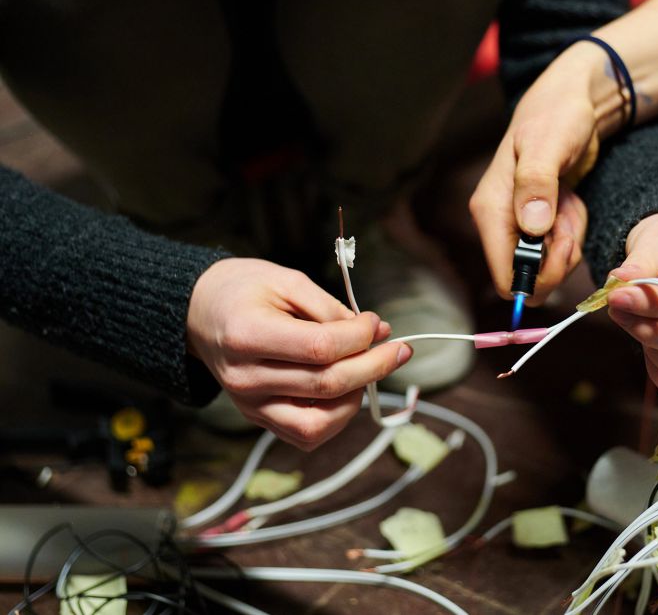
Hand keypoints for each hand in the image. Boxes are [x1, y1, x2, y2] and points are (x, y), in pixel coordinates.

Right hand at [186, 258, 412, 450]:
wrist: (198, 312)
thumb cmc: (243, 290)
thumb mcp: (287, 281)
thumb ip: (331, 309)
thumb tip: (377, 333)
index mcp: (247, 335)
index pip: (320, 348)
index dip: (360, 338)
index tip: (376, 323)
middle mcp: (245, 378)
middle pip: (326, 386)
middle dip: (374, 367)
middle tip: (399, 349)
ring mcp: (249, 405)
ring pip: (318, 424)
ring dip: (356, 398)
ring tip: (366, 370)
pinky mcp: (257, 418)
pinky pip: (305, 435)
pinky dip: (335, 418)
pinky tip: (345, 390)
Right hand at [470, 42, 612, 304]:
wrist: (571, 103)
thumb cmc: (557, 115)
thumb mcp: (549, 144)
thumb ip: (537, 184)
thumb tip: (531, 228)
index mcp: (490, 210)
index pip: (503, 276)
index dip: (536, 277)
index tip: (564, 246)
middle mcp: (499, 223)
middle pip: (525, 279)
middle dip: (556, 262)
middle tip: (571, 227)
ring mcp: (518, 225)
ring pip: (544, 268)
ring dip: (567, 245)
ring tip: (572, 205)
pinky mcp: (537, 225)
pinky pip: (555, 252)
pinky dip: (571, 235)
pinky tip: (571, 204)